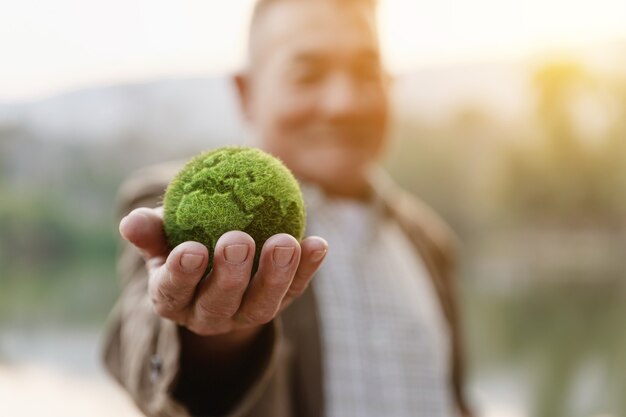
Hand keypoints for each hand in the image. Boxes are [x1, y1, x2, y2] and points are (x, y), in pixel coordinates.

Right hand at [118, 207, 327, 349]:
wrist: (217, 266)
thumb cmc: (183, 241)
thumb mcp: (162, 236)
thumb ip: (151, 230)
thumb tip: (131, 222)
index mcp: (173, 298)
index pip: (172, 291)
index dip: (181, 274)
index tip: (190, 249)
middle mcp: (208, 314)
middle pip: (219, 303)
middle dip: (229, 274)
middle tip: (238, 240)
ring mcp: (245, 314)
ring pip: (261, 305)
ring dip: (274, 274)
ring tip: (285, 242)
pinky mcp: (277, 304)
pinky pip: (294, 290)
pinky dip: (308, 269)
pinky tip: (318, 244)